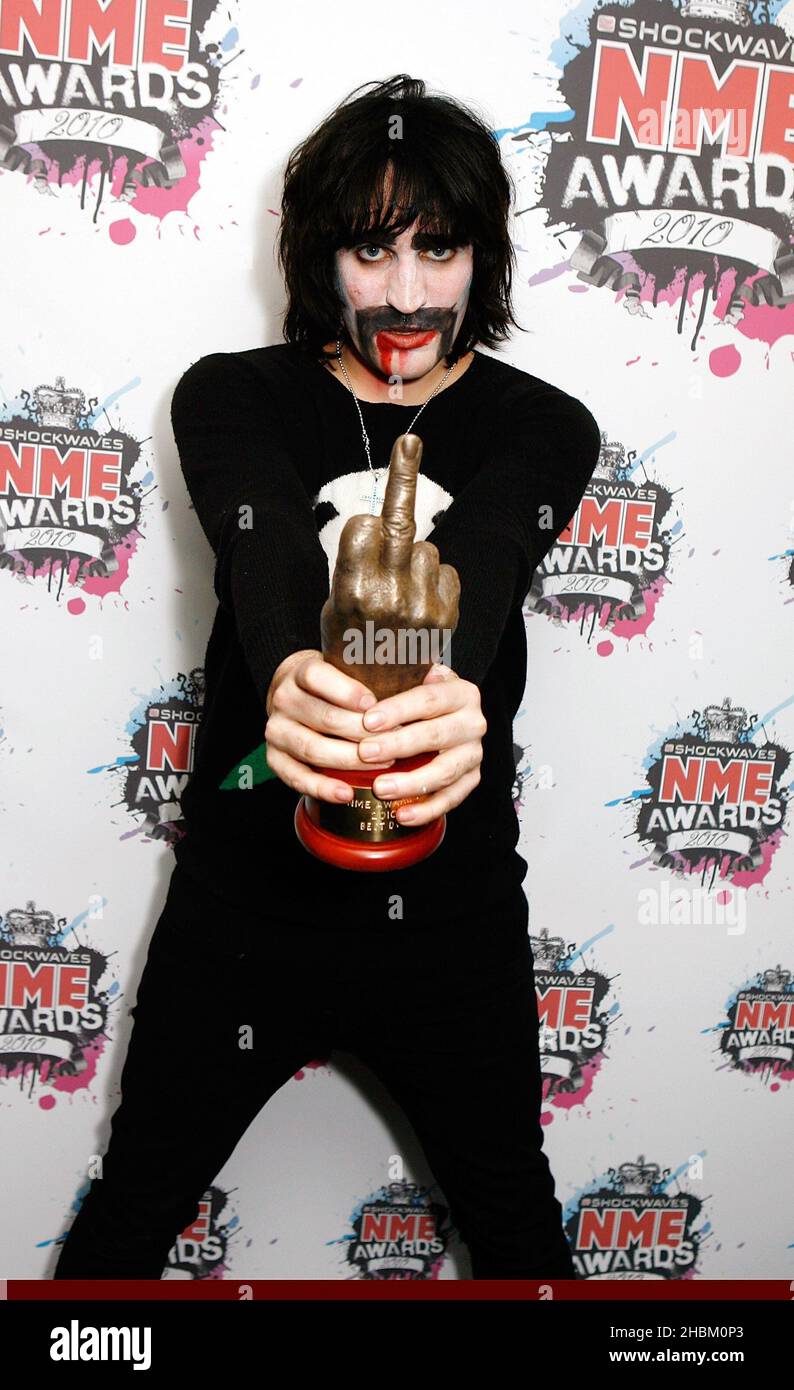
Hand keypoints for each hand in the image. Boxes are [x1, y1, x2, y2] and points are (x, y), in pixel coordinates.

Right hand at [264, 648, 394, 803]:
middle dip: (363, 733)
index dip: (347, 692)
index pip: (318, 677)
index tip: (375, 704)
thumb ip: (381, 671)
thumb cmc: (334, 686)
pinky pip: (296, 777)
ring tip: (383, 766)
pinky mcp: (274, 758)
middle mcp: (283, 699)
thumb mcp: (349, 668)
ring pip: (314, 749)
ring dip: (350, 761)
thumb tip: (437, 673)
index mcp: (301, 672)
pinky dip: (322, 788)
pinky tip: (346, 793)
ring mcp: (276, 731)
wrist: (295, 697)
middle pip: (324, 718)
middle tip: (396, 741)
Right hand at [319, 433, 459, 700]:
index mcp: (351, 591)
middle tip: (411, 441)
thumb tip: (378, 519)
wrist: (381, 703)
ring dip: (414, 560)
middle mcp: (388, 596)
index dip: (366, 524)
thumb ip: (355, 563)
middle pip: (400, 522)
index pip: (364, 524)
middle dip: (404, 477)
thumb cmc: (350, 649)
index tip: (371, 510)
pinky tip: (421, 605)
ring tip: (400, 595)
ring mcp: (421, 606)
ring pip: (425, 548)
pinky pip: (447, 570)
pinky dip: (436, 580)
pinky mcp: (447, 616)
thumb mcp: (334, 606)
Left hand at [357, 662, 485, 825]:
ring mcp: (474, 753)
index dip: (398, 709)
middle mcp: (473, 722)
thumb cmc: (418, 698)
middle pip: (437, 735)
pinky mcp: (471, 779)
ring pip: (445, 771)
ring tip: (380, 788)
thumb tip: (366, 673)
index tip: (368, 720)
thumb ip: (398, 674)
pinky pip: (452, 798)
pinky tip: (401, 815)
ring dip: (411, 782)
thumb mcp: (413, 678)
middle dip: (399, 745)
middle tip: (366, 753)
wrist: (446, 715)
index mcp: (461, 692)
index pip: (429, 698)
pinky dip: (427, 810)